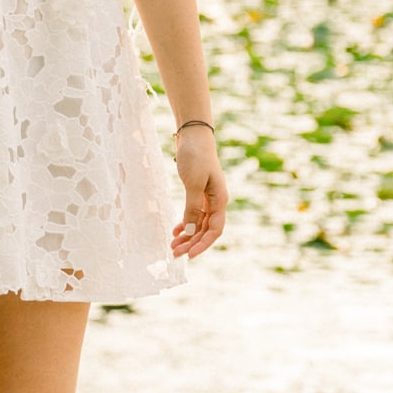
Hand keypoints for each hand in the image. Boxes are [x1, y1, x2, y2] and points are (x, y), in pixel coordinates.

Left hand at [171, 129, 226, 260]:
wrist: (193, 136)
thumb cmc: (196, 156)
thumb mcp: (193, 183)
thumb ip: (192, 207)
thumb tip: (192, 231)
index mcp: (220, 200)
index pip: (215, 230)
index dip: (203, 244)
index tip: (189, 256)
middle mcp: (216, 202)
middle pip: (206, 230)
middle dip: (191, 243)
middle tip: (174, 254)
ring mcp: (208, 198)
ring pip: (199, 224)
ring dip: (187, 236)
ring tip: (173, 246)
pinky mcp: (198, 193)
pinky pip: (194, 214)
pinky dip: (186, 223)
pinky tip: (175, 231)